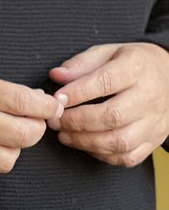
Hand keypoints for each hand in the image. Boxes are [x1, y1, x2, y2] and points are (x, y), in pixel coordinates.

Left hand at [49, 41, 168, 165]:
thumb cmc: (132, 63)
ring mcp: (154, 122)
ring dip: (87, 141)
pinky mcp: (154, 140)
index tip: (56, 98)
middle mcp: (148, 97)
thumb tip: (56, 76)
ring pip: (121, 141)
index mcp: (135, 68)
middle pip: (113, 116)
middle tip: (55, 121)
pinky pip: (129, 157)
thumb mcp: (108, 52)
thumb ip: (82, 63)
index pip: (105, 82)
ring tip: (65, 135)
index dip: (78, 92)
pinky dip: (104, 155)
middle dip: (78, 121)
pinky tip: (87, 145)